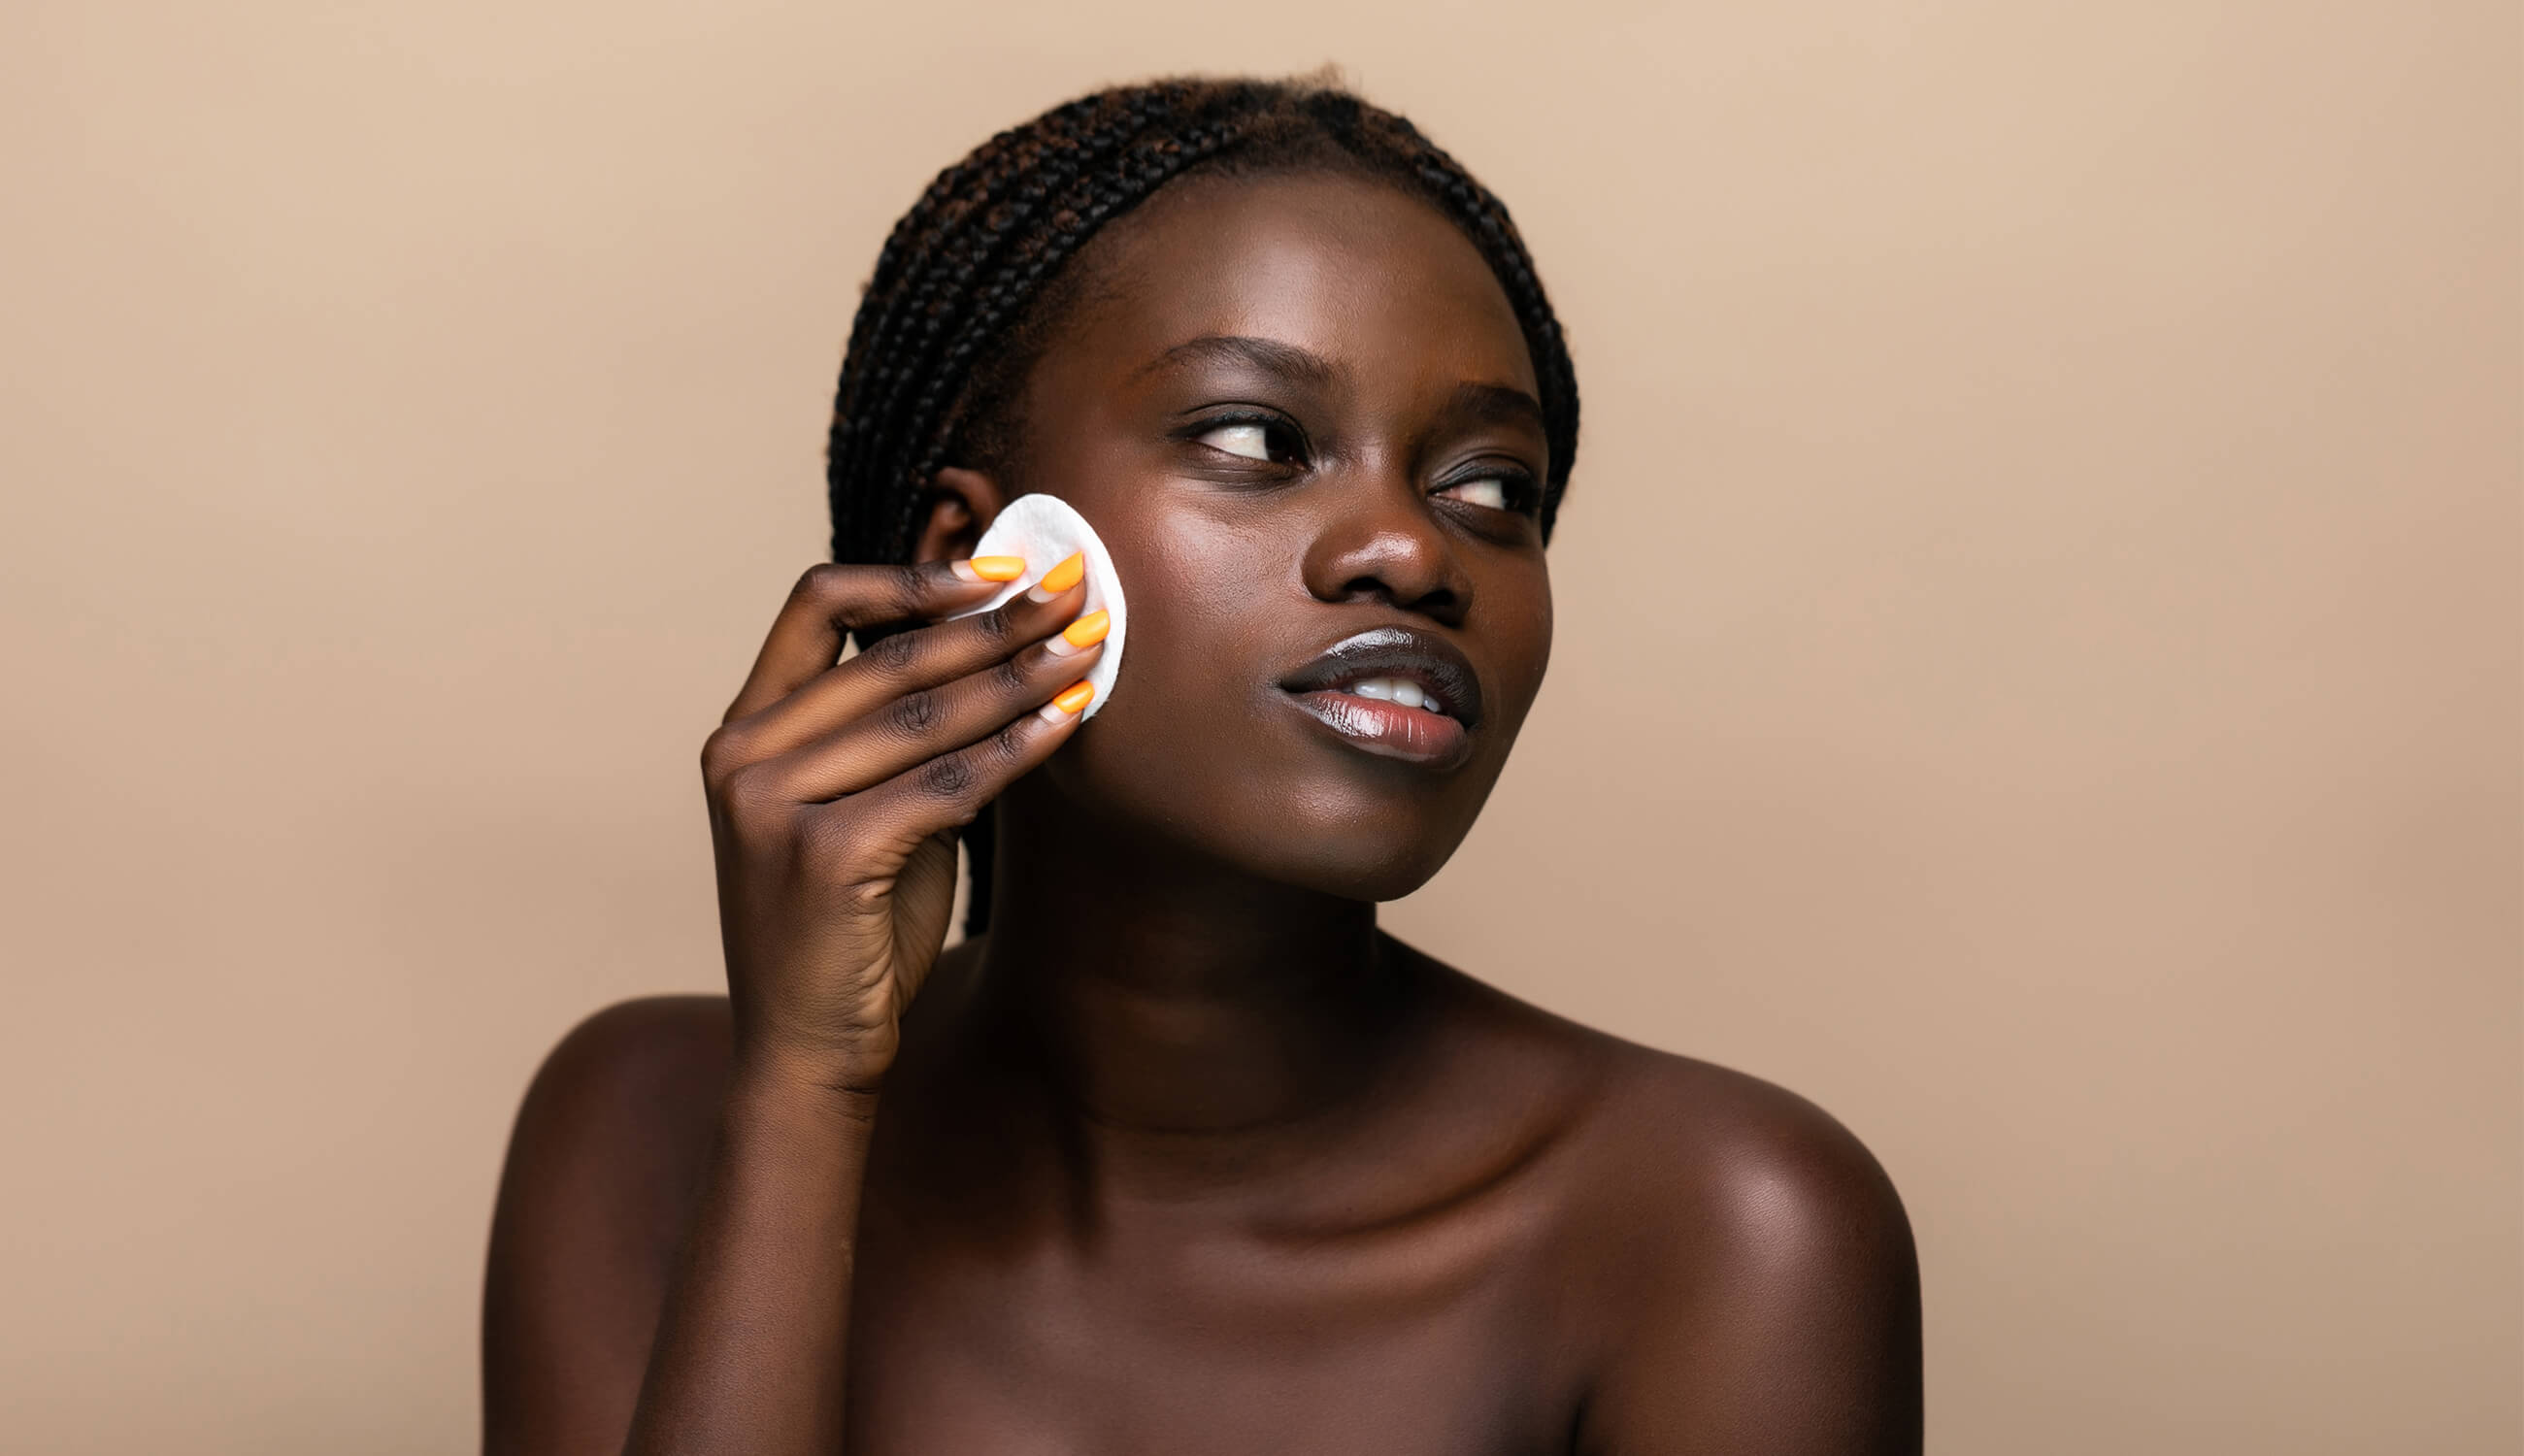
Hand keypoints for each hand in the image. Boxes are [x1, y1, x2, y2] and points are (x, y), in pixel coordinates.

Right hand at [698, 555, 1102, 1095]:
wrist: (809, 1050)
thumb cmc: (851, 928)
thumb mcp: (869, 809)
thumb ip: (902, 732)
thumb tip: (1001, 637)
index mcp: (745, 729)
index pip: (817, 604)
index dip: (911, 575)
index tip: (995, 568)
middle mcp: (743, 755)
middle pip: (889, 656)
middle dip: (994, 620)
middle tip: (1074, 591)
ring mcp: (771, 804)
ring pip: (923, 716)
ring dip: (1019, 676)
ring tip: (1086, 649)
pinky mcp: (821, 854)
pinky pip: (943, 781)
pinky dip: (1015, 749)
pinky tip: (1067, 723)